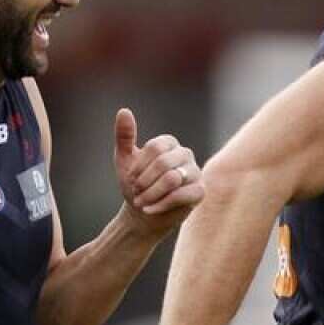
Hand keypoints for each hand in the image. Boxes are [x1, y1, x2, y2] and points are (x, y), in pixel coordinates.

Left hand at [112, 108, 204, 236]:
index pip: (155, 147)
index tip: (130, 178)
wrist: (143, 213)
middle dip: (144, 181)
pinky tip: (149, 210)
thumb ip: (125, 136)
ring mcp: (195, 172)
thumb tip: (124, 111)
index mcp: (169, 143)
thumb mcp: (125, 160)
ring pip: (172, 179)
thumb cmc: (135, 185)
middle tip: (135, 192)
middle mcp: (185, 154)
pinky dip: (161, 204)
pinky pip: (181, 195)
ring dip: (150, 194)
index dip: (139, 166)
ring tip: (140, 202)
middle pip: (164, 163)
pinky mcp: (199, 191)